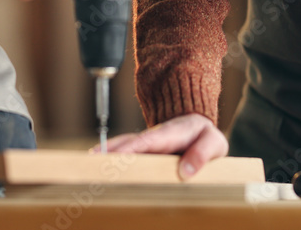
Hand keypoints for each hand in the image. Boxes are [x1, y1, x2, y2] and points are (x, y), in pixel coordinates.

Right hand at [97, 114, 228, 179]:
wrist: (198, 128)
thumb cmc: (205, 137)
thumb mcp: (213, 142)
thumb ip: (203, 153)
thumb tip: (185, 172)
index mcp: (169, 134)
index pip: (147, 141)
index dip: (130, 148)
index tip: (114, 156)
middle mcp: (152, 138)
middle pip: (127, 144)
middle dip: (109, 153)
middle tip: (91, 164)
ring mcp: (144, 146)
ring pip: (121, 149)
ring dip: (105, 157)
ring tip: (87, 168)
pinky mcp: (141, 154)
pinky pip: (123, 157)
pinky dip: (109, 162)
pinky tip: (96, 171)